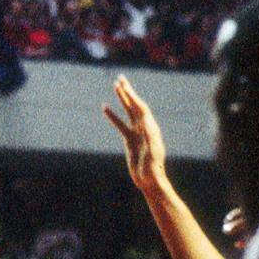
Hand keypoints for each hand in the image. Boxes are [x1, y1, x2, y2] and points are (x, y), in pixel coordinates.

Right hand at [103, 75, 167, 193]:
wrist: (150, 181)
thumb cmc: (154, 168)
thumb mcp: (153, 152)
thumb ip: (150, 137)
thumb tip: (145, 123)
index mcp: (150, 128)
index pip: (141, 108)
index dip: (133, 97)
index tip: (125, 87)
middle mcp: (144, 127)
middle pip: (134, 105)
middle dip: (128, 92)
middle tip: (120, 78)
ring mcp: (136, 133)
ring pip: (127, 111)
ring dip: (122, 98)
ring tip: (116, 86)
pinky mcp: (129, 140)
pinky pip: (119, 124)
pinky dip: (112, 115)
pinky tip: (105, 108)